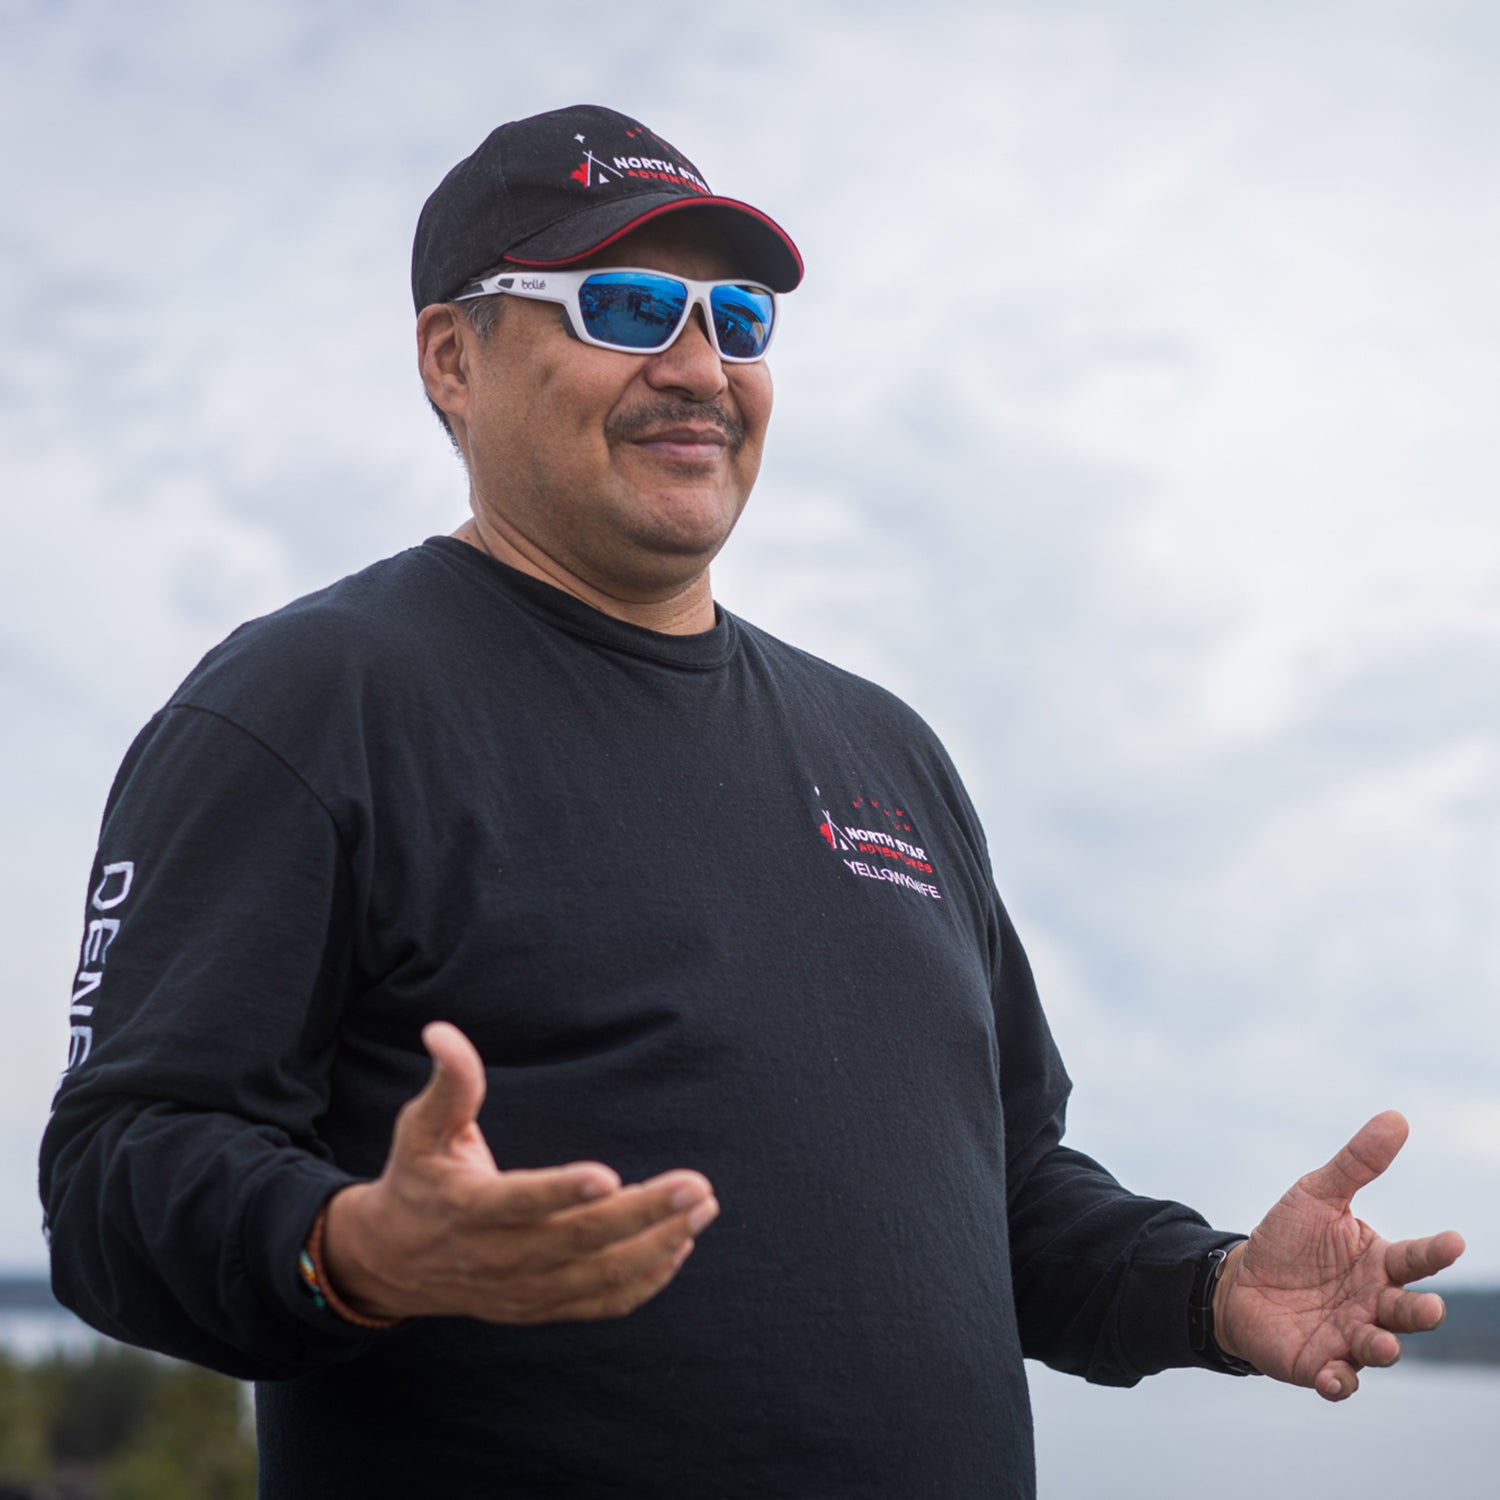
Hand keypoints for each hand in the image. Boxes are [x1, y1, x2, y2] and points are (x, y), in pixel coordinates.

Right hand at [322, 1021, 718, 1323]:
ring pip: (599, 1276)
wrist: (394, 1263)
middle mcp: (499, 1257)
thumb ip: (448, 1083)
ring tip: (702, 1209)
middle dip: (643, 1214)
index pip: (520, 1203)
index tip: (609, 1175)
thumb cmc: (419, 1178)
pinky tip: (679, 1249)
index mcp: (469, 1209)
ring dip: (657, 1246)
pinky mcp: (540, 1307)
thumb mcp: (423, 1128)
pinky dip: (644, 1282)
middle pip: (579, 1241)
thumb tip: (441, 1032)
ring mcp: (524, 1289)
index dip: (562, 1193)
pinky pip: (601, 1304)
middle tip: (696, 1186)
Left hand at [1213, 1110, 1463, 1399]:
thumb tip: (1397, 1117)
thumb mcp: (1317, 1194)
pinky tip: (1334, 1377)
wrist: (1240, 1281)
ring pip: (1379, 1348)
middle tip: (1430, 1308)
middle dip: (1420, 1311)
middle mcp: (1374, 1304)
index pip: (1416, 1259)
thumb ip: (1357, 1163)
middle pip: (1407, 1310)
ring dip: (1384, 1347)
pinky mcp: (1321, 1364)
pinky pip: (1339, 1380)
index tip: (1453, 1241)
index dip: (1436, 1252)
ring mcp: (1351, 1337)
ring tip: (1384, 1343)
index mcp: (1380, 1263)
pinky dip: (1340, 1382)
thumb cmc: (1288, 1238)